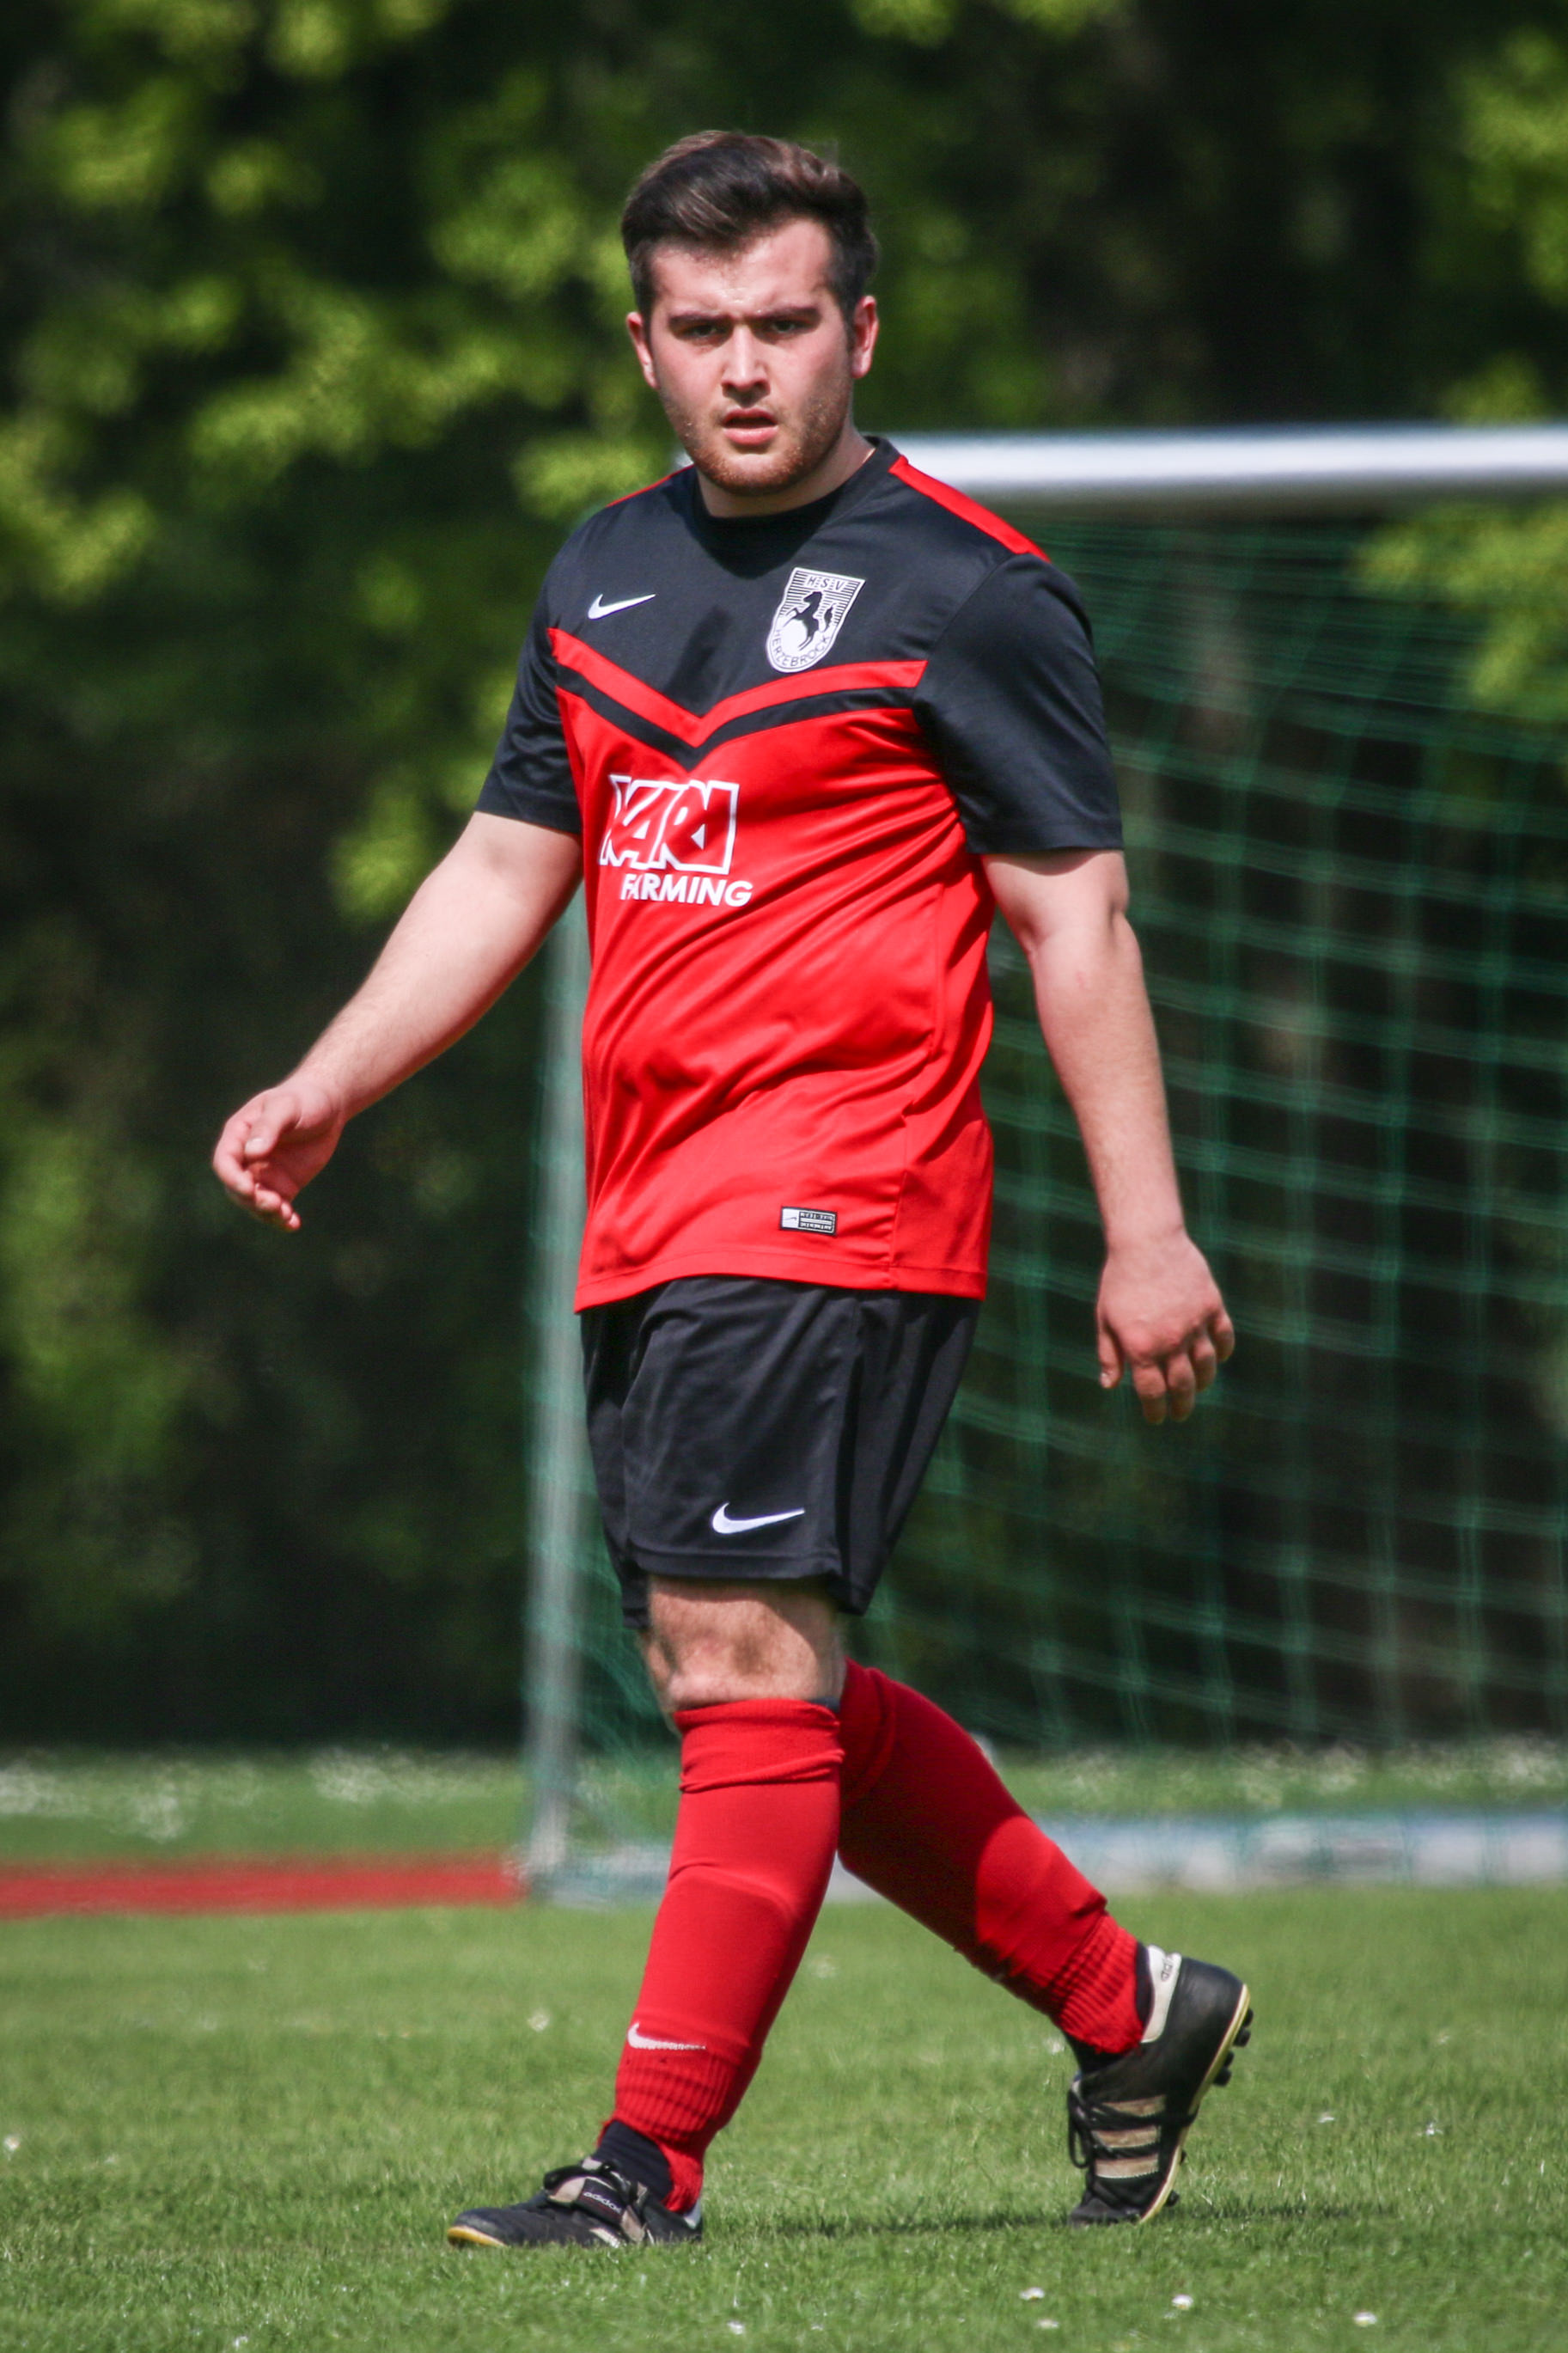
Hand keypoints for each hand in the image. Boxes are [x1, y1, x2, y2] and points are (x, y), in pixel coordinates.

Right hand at [211, 1076, 345, 1230]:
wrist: (328, 1105)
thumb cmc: (303, 1099)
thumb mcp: (286, 1107)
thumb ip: (268, 1127)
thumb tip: (252, 1152)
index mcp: (238, 1135)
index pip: (225, 1163)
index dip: (232, 1179)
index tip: (248, 1189)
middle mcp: (246, 1158)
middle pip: (237, 1188)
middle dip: (251, 1200)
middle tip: (274, 1203)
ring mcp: (264, 1174)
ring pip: (255, 1202)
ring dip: (267, 1213)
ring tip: (287, 1216)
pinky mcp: (284, 1185)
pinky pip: (278, 1207)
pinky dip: (282, 1219)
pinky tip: (293, 1224)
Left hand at [1096, 1231, 1234, 1424]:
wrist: (1146, 1242)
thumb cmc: (1120, 1281)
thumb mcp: (1105, 1319)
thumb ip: (1110, 1355)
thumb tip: (1109, 1385)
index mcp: (1141, 1348)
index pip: (1152, 1392)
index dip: (1155, 1410)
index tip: (1156, 1418)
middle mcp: (1170, 1342)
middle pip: (1181, 1386)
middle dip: (1181, 1405)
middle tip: (1180, 1413)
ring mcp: (1195, 1324)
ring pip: (1205, 1366)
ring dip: (1202, 1382)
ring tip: (1198, 1387)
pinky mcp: (1212, 1306)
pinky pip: (1223, 1337)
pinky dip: (1221, 1352)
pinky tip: (1216, 1359)